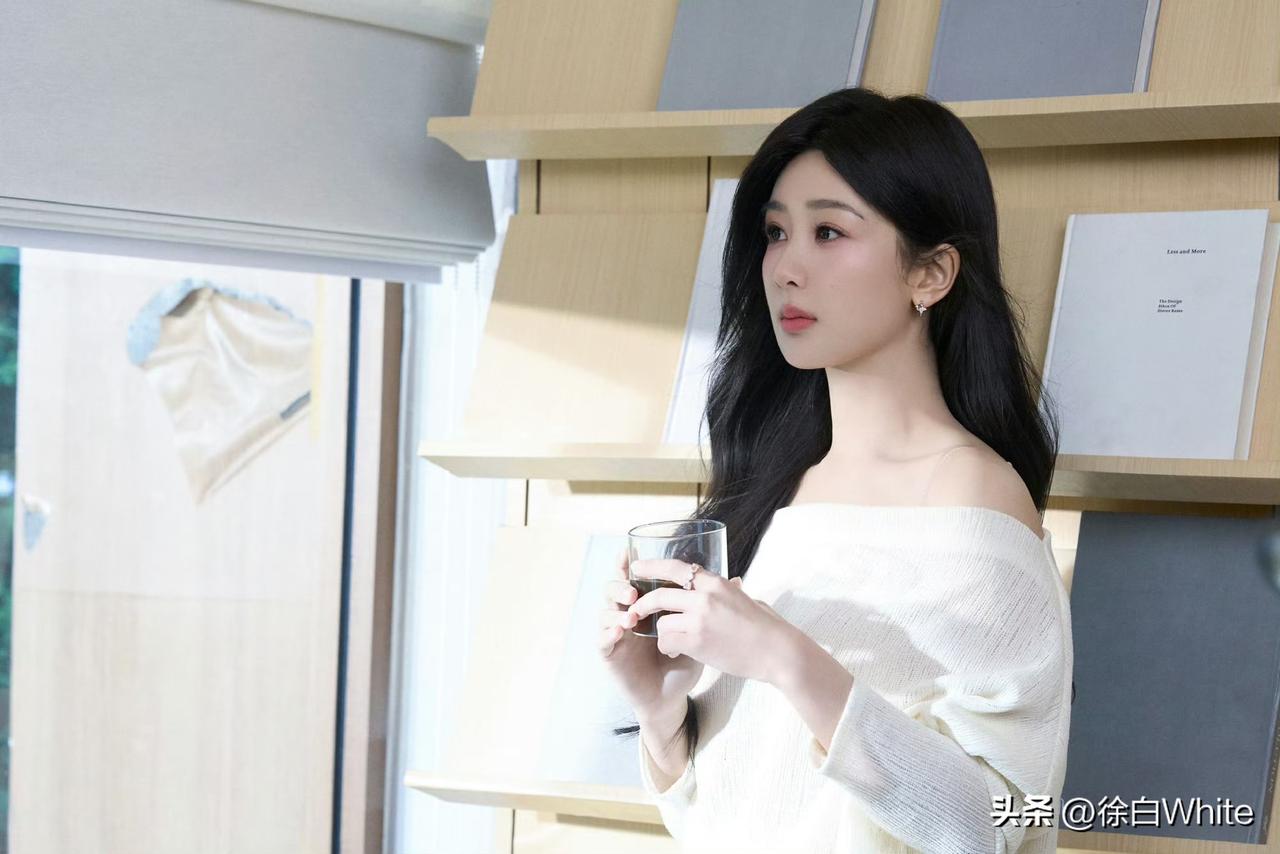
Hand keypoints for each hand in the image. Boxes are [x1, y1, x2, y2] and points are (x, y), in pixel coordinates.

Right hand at [598, 549, 703, 720]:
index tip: (629, 553)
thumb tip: (738, 579)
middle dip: (620, 585)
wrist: (671, 696)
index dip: (628, 566)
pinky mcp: (611, 655)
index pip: (633, 579)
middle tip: (633, 591)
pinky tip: (619, 631)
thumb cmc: (684, 663)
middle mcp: (628, 616)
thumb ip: (711, 605)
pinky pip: (602, 640)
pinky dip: (608, 633)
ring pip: (605, 612)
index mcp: (646, 606)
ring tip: (630, 615)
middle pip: (614, 589)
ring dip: (615, 609)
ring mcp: (618, 634)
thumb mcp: (700, 631)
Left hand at [627, 562, 797, 684]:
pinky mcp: (697, 642)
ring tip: (673, 641)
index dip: (652, 566)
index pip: (675, 567)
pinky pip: (666, 642)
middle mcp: (705, 597)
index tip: (636, 567)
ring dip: (663, 632)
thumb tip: (730, 582)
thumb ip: (728, 589)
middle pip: (660, 595)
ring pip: (662, 622)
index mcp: (715, 582)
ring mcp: (699, 619)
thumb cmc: (765, 626)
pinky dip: (668, 648)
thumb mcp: (744, 598)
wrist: (776, 651)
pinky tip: (677, 652)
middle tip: (635, 609)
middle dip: (643, 603)